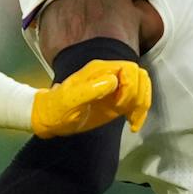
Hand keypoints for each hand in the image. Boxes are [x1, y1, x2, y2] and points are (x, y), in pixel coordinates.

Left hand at [32, 58, 150, 136]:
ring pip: (142, 87)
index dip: (131, 86)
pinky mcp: (117, 99)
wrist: (50, 120)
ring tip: (131, 120)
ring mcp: (115, 87)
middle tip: (124, 112)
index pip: (129, 69)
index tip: (120, 104)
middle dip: (137, 96)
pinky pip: (138, 99)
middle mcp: (109, 74)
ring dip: (142, 104)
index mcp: (99, 70)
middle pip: (140, 77)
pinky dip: (140, 112)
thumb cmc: (56, 110)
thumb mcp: (68, 101)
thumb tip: (113, 81)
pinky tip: (133, 125)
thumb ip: (89, 90)